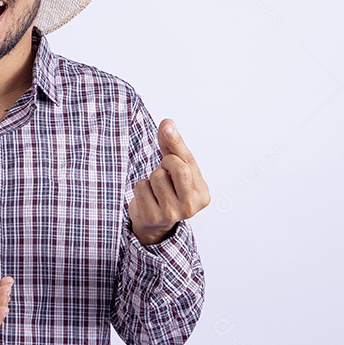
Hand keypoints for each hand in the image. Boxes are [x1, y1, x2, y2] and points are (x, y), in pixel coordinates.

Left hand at [128, 119, 209, 244]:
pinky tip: (148, 196)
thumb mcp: (176, 169)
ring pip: (157, 177)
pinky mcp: (152, 216)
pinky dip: (141, 187)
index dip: (176, 142)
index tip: (167, 125)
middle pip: (178, 168)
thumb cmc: (169, 189)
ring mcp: (171, 214)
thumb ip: (173, 147)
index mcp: (202, 194)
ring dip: (152, 177)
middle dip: (166, 162)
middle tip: (164, 170)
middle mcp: (190, 207)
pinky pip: (142, 187)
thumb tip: (168, 123)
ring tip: (156, 187)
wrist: (154, 221)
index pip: (188, 162)